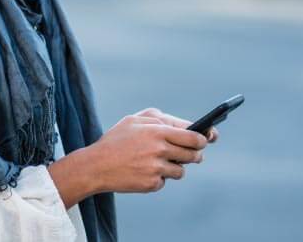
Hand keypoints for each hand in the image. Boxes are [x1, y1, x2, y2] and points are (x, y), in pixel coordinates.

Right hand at [87, 110, 209, 193]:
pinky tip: (145, 171)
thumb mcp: (135, 120)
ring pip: (181, 170)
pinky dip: (159, 178)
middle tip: (194, 155)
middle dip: (196, 155)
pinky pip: (165, 181)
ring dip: (176, 167)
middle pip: (193, 154)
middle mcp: (160, 149)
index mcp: (158, 130)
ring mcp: (156, 168)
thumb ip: (160, 119)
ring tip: (161, 162)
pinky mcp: (151, 183)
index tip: (208, 139)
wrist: (95, 166)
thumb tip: (185, 125)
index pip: (193, 135)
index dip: (203, 138)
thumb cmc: (117, 140)